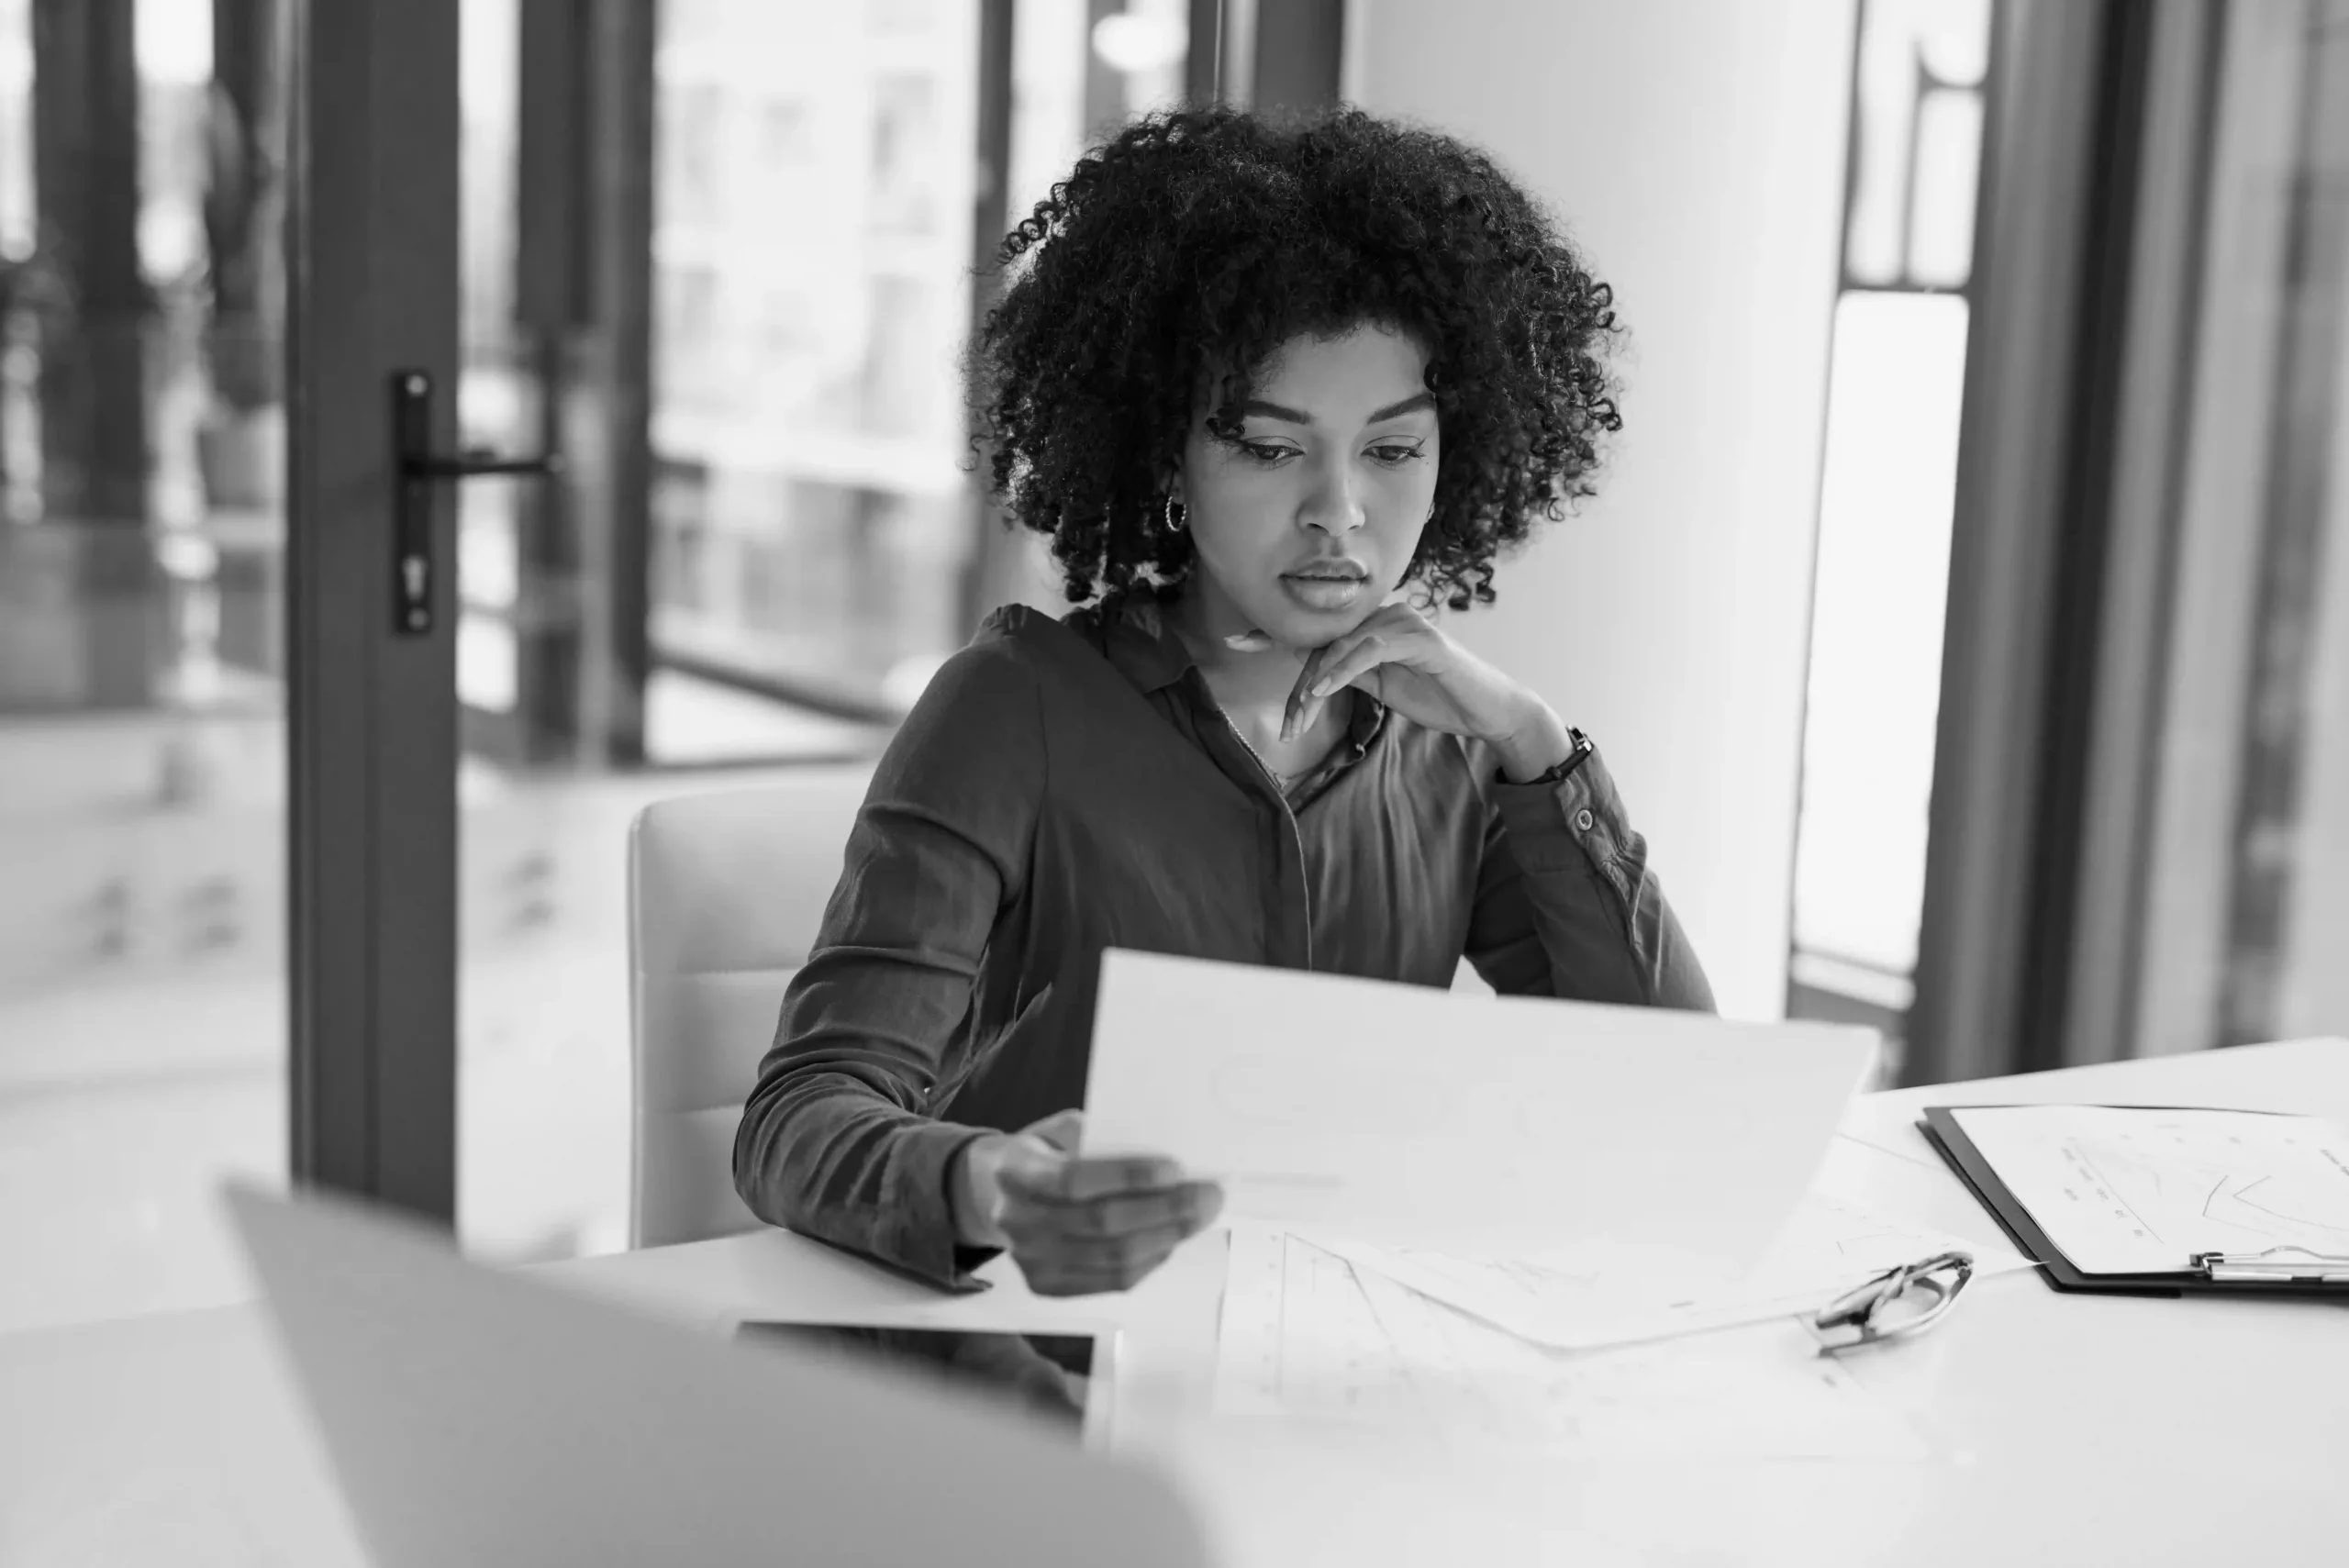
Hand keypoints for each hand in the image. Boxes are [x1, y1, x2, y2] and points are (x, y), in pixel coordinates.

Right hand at [950, 1109, 1224, 1296]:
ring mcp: (1031, 1261)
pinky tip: (1172, 1238)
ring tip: (1201, 1216)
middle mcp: (1018, 1222)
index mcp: (1014, 1172)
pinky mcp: (1047, 1286)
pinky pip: (1112, 1281)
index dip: (1127, 1176)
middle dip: (1166, 1210)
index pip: (1074, 1180)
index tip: (1175, 1167)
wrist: (991, 1195)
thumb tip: (1161, 1149)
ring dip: (1168, 1237)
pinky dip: (1150, 1259)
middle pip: (1102, 1225)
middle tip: (1209, 1195)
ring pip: (1113, 1259)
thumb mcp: (1058, 1130)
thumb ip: (1098, 1137)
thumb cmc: (1041, 1155)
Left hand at [1281, 603, 1568, 776]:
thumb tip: (1310, 675)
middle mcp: (1383, 615)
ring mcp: (1402, 622)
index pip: (1316, 630)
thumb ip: (1348, 673)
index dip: (1274, 634)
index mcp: (1371, 626)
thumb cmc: (1437, 697)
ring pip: (1340, 648)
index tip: (1235, 641)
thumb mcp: (1381, 686)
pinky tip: (1322, 690)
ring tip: (1299, 716)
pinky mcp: (1419, 638)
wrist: (1487, 711)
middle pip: (1323, 645)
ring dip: (1315, 684)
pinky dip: (1342, 670)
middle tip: (1286, 727)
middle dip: (1298, 688)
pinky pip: (1369, 650)